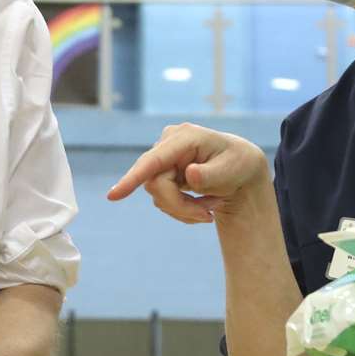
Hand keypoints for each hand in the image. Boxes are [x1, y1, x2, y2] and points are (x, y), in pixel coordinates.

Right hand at [106, 122, 271, 223]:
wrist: (240, 171)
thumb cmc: (239, 165)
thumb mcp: (232, 170)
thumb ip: (210, 175)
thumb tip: (189, 174)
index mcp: (185, 137)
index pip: (153, 161)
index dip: (133, 178)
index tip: (113, 196)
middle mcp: (168, 143)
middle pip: (155, 184)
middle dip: (180, 207)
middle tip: (208, 218)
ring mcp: (163, 157)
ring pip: (158, 195)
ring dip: (184, 209)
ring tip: (211, 207)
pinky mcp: (162, 170)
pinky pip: (162, 198)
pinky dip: (182, 208)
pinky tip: (202, 203)